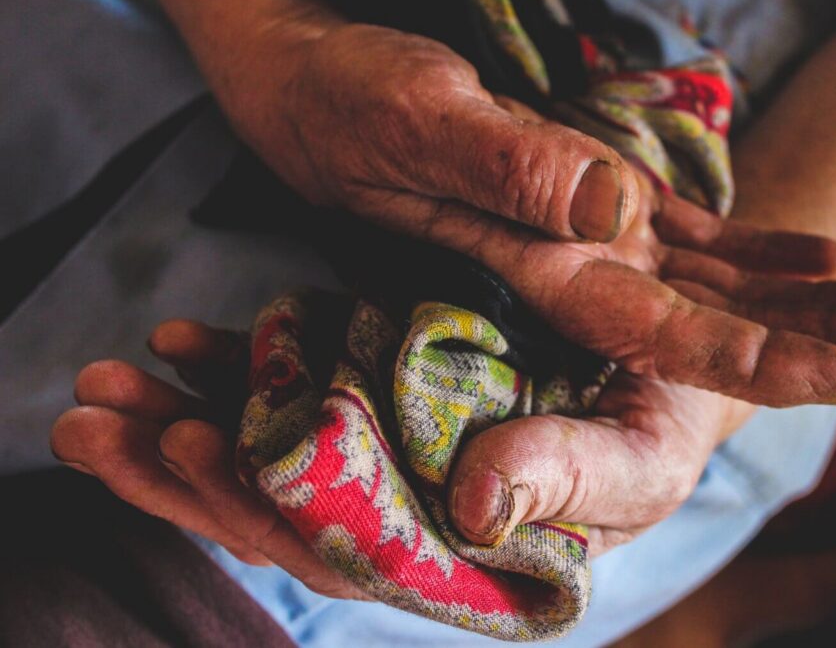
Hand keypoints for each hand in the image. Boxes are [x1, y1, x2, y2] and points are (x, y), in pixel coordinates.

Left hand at [52, 320, 747, 571]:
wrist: (676, 353)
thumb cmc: (673, 410)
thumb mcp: (641, 450)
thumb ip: (572, 475)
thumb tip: (474, 500)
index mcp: (473, 557)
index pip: (353, 554)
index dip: (270, 512)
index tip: (200, 451)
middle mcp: (421, 515)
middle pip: (285, 512)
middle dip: (187, 472)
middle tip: (94, 424)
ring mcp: (397, 451)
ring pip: (277, 457)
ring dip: (186, 422)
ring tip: (105, 387)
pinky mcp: (391, 392)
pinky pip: (303, 394)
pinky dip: (240, 368)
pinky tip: (184, 343)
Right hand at [153, 0, 835, 407]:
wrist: (312, 89)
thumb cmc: (347, 100)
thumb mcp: (419, 118)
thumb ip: (509, 169)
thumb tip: (619, 209)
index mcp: (528, 263)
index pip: (653, 329)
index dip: (746, 357)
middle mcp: (563, 265)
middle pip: (700, 316)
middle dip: (802, 329)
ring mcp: (576, 233)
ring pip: (701, 278)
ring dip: (791, 294)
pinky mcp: (577, 195)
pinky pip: (676, 233)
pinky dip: (743, 248)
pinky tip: (804, 254)